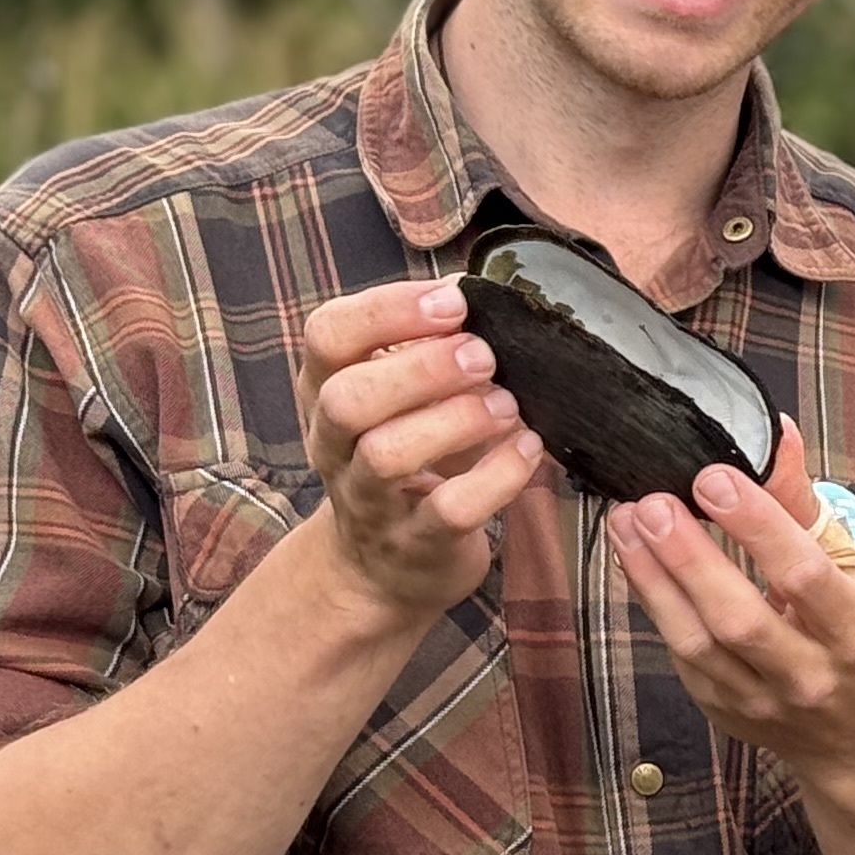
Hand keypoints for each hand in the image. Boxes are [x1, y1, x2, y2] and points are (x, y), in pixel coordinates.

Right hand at [298, 279, 543, 627]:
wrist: (383, 568)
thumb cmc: (405, 455)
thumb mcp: (398, 395)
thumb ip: (425, 344)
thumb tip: (472, 285)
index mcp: (325, 390)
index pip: (328, 335)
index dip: (387, 311)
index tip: (452, 301)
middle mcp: (335, 444)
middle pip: (348, 398)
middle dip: (421, 369)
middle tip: (483, 355)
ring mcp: (369, 500)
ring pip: (388, 455)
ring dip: (457, 421)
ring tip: (507, 404)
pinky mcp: (416, 545)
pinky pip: (450, 510)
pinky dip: (498, 476)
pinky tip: (528, 448)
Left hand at [604, 416, 854, 783]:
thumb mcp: (851, 569)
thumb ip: (803, 504)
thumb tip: (774, 431)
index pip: (804, 575)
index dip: (758, 524)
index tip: (716, 476)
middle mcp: (810, 675)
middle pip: (740, 617)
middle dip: (690, 556)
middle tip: (653, 503)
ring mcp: (762, 701)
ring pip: (698, 643)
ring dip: (655, 578)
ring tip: (627, 523)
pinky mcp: (724, 711)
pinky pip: (681, 656)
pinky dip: (655, 603)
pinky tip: (637, 559)